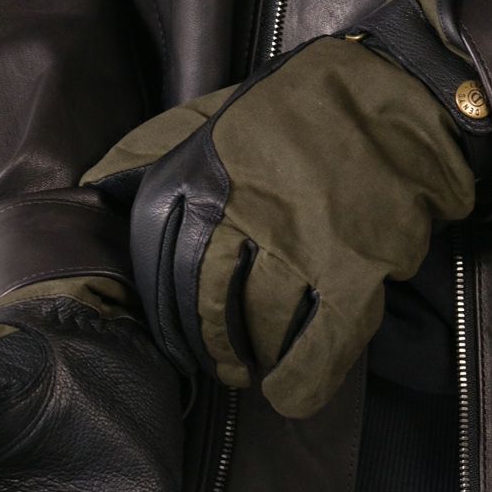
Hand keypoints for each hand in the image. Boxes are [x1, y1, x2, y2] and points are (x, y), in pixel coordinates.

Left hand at [83, 33, 474, 418]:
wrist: (398, 97)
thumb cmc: (299, 112)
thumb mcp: (209, 115)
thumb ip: (150, 150)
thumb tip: (93, 189)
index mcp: (198, 177)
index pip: (160, 268)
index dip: (169, 315)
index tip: (181, 337)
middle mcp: (240, 212)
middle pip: (206, 306)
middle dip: (211, 345)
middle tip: (224, 363)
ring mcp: (297, 243)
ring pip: (261, 328)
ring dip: (257, 358)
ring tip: (262, 366)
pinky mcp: (353, 268)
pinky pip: (320, 344)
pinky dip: (302, 379)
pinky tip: (291, 393)